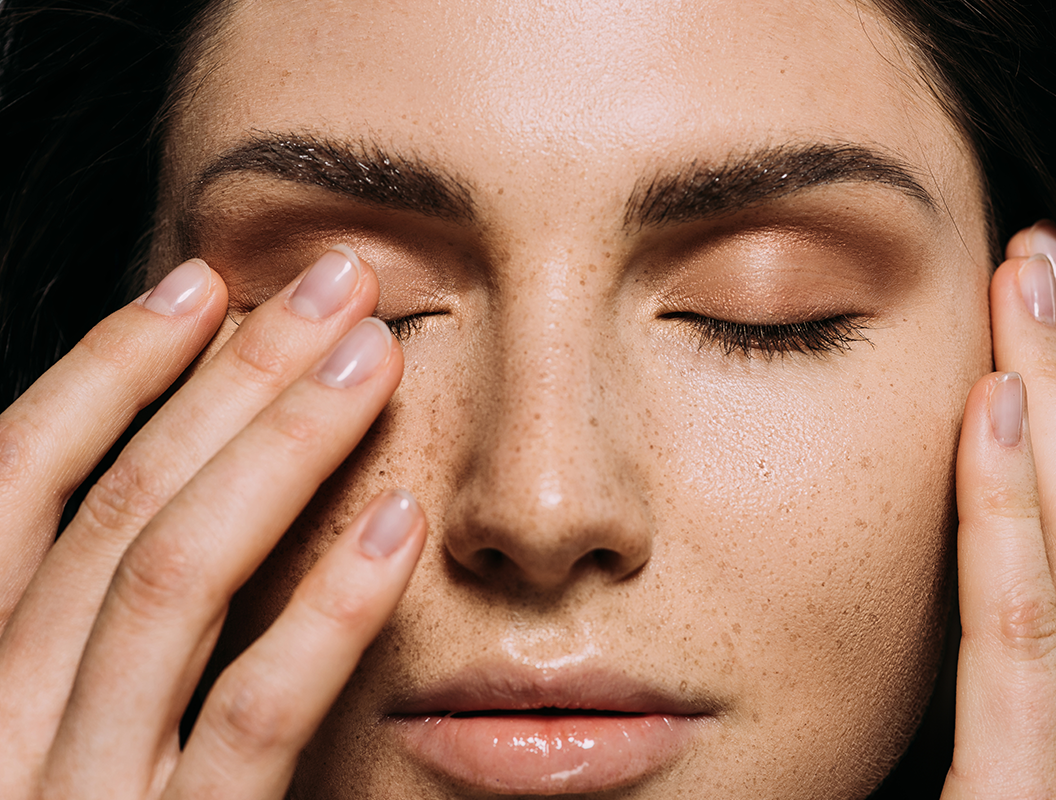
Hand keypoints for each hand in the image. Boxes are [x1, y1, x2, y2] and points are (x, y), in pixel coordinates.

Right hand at [0, 248, 424, 798]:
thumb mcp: (40, 726)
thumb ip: (74, 624)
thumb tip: (169, 481)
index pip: (14, 487)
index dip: (106, 372)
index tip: (198, 282)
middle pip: (110, 507)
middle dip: (220, 377)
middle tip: (324, 279)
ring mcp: (66, 793)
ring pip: (165, 580)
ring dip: (276, 450)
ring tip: (372, 354)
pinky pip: (246, 721)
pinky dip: (319, 613)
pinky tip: (397, 528)